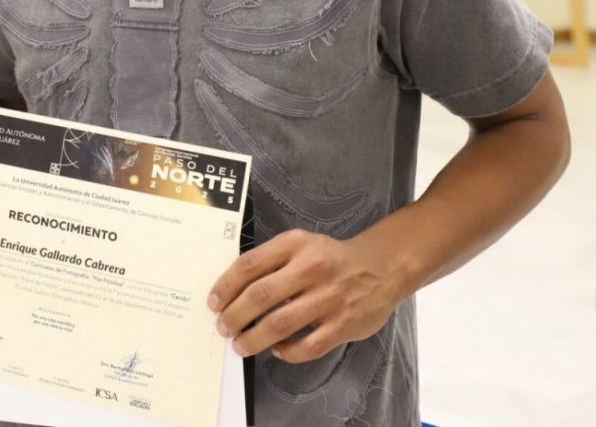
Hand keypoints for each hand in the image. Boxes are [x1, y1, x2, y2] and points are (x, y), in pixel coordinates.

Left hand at [207, 229, 406, 362]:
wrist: (381, 267)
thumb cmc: (330, 258)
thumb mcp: (300, 245)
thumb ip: (271, 261)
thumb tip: (232, 290)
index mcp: (295, 245)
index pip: (249, 265)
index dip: (225, 287)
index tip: (214, 303)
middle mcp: (312, 268)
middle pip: (260, 295)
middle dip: (234, 316)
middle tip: (223, 328)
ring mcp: (330, 297)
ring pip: (280, 324)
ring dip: (253, 338)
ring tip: (241, 345)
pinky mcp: (344, 324)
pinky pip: (307, 346)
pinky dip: (287, 352)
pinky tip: (277, 350)